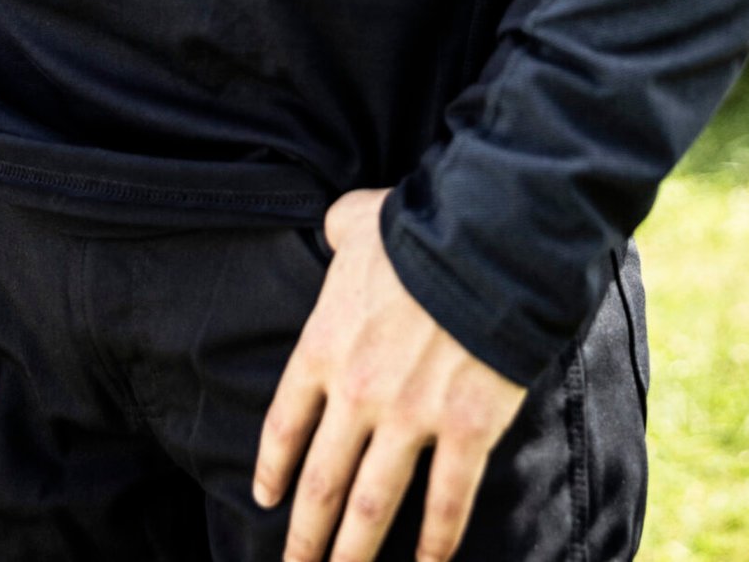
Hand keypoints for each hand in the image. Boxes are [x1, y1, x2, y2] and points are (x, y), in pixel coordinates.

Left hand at [253, 186, 527, 561]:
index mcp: (324, 346)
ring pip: (372, 507)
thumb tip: (335, 228)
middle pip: (321, 483)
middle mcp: (357, 393)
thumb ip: (337, 231)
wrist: (483, 239)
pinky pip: (447, 501)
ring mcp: (411, 417)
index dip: (273, 466)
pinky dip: (436, 543)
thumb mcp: (355, 220)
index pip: (285, 422)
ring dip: (353, 555)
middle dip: (305, 538)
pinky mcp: (466, 430)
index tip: (265, 499)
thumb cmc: (417, 225)